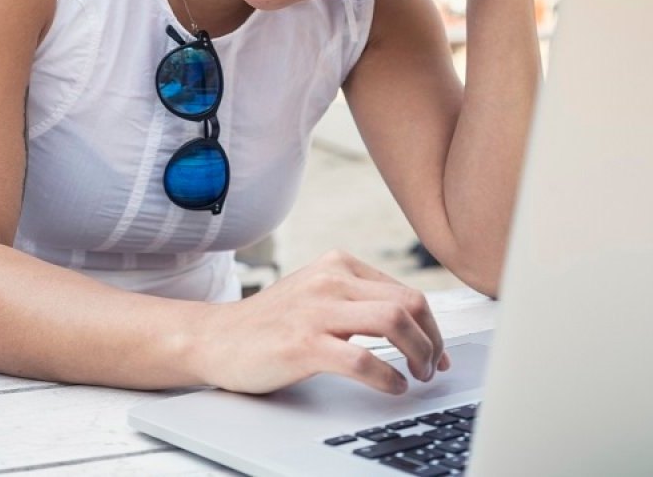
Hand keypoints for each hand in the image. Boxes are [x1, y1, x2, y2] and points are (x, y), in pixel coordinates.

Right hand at [195, 249, 450, 394]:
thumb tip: (411, 326)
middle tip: (432, 367)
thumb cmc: (270, 323)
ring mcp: (316, 310)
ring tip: (417, 376)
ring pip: (393, 322)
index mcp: (339, 265)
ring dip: (418, 354)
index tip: (437, 352)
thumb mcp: (317, 295)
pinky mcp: (302, 343)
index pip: (407, 291)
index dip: (432, 327)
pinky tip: (392, 387)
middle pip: (408, 303)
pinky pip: (362, 359)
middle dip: (432, 340)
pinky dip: (388, 377)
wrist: (215, 338)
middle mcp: (330, 279)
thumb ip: (357, 300)